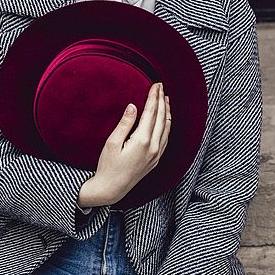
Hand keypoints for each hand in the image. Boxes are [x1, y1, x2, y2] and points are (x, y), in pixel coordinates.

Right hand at [77, 83, 170, 206]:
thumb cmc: (108, 165)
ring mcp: (156, 154)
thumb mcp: (112, 142)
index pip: (151, 113)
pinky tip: (165, 120)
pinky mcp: (156, 160)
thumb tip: (133, 106)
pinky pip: (166, 138)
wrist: (111, 189)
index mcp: (142, 141)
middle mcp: (153, 147)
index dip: (154, 97)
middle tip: (161, 87)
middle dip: (161, 100)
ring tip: (165, 99)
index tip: (156, 85)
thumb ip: (125, 123)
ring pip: (167, 128)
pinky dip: (167, 125)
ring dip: (166, 112)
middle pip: (161, 118)